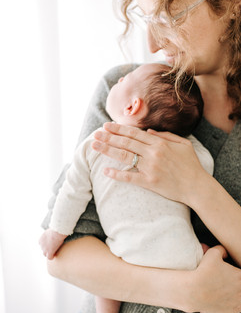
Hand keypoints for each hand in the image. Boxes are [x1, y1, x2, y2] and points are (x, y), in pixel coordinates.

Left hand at [39, 229, 66, 259]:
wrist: (57, 232)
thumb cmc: (55, 229)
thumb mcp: (50, 231)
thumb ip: (49, 234)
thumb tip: (52, 233)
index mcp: (41, 239)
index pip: (41, 244)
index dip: (45, 244)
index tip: (50, 243)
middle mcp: (41, 244)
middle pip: (43, 249)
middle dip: (46, 249)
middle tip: (52, 248)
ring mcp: (45, 249)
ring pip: (45, 254)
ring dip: (48, 253)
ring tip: (53, 252)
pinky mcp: (50, 252)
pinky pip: (49, 257)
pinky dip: (51, 257)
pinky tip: (54, 255)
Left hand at [92, 122, 207, 205]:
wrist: (197, 187)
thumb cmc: (191, 165)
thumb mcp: (183, 144)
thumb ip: (165, 135)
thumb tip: (147, 131)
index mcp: (159, 143)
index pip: (134, 133)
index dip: (118, 129)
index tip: (106, 125)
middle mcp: (153, 153)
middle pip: (126, 143)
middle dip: (108, 137)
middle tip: (95, 134)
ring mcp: (150, 168)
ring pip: (125, 156)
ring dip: (108, 150)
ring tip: (95, 146)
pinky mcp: (149, 182)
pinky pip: (130, 177)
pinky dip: (117, 174)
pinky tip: (105, 171)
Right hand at [189, 245, 240, 312]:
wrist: (193, 291)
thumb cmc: (203, 272)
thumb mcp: (212, 253)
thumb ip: (221, 250)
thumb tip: (224, 252)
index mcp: (240, 276)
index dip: (236, 272)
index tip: (230, 272)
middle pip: (240, 285)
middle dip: (235, 282)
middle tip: (225, 278)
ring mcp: (237, 304)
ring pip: (239, 297)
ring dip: (234, 293)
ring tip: (223, 289)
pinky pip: (233, 308)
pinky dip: (228, 304)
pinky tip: (220, 298)